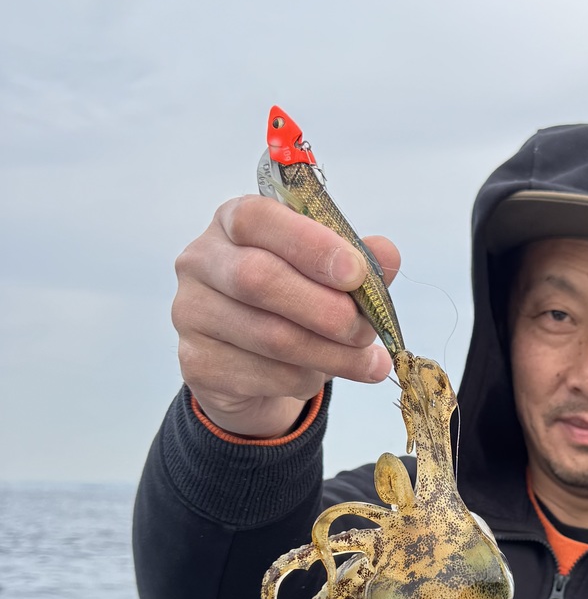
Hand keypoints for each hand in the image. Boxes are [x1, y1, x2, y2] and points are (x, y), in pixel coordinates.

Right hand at [172, 195, 401, 437]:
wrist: (251, 365)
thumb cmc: (292, 302)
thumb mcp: (327, 274)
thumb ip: (357, 260)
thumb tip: (386, 254)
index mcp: (233, 222)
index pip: (258, 219)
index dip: (310, 245)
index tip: (356, 273)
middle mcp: (201, 260)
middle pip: (258, 279)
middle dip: (326, 309)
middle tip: (366, 331)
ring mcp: (191, 312)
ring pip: (269, 336)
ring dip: (330, 354)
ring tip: (366, 362)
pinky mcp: (196, 362)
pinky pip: (264, 375)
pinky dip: (306, 379)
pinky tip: (319, 375)